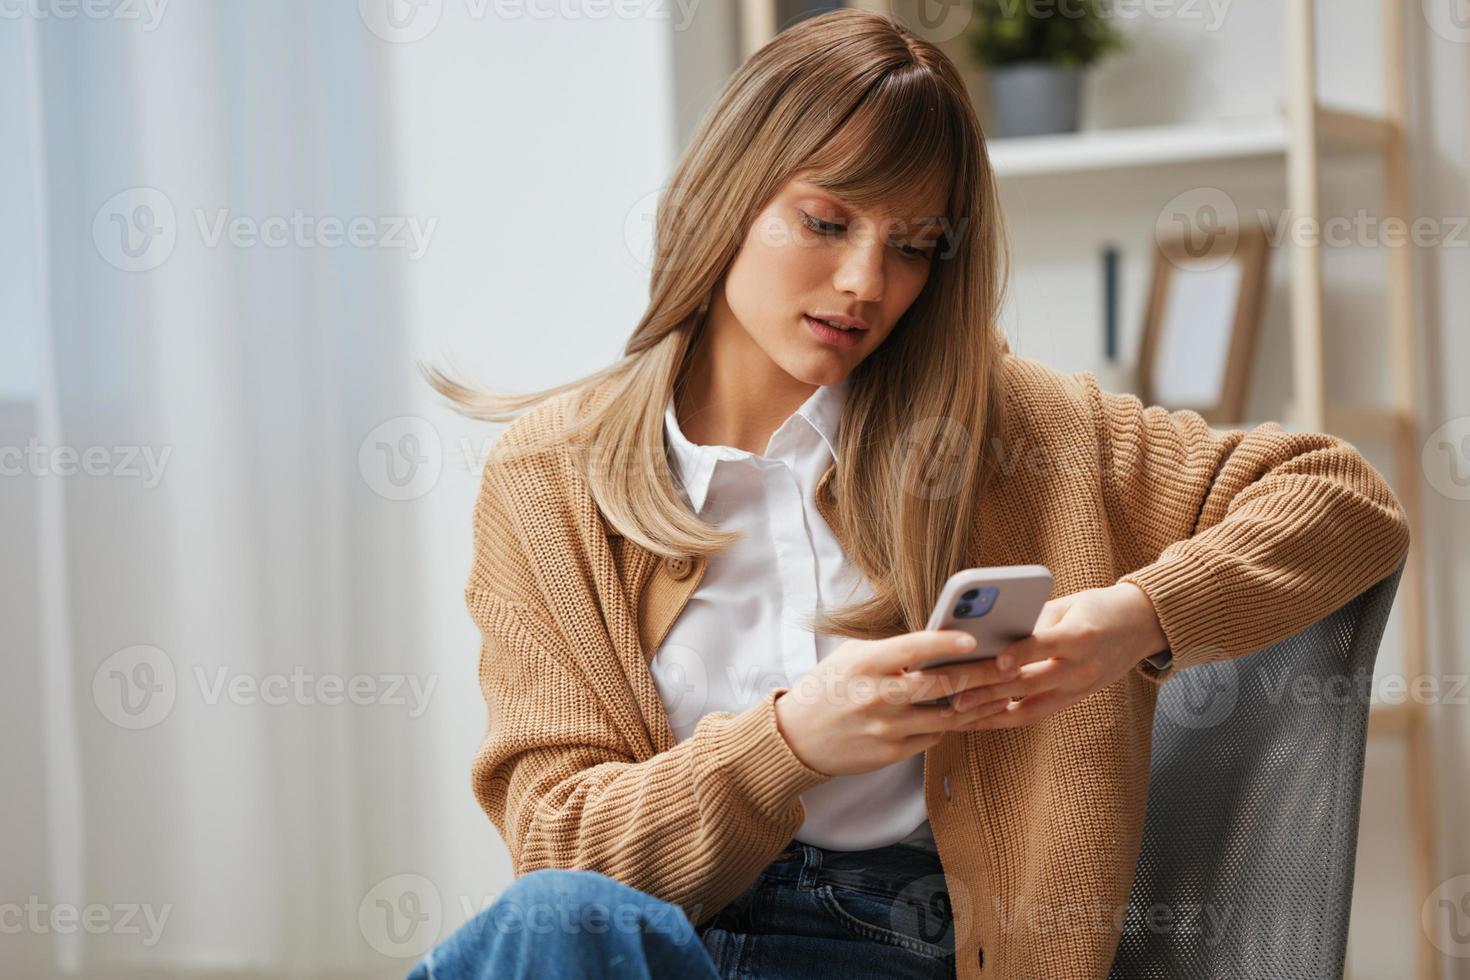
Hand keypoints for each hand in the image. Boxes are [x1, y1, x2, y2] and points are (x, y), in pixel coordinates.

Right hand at [773, 629, 1020, 776]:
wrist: (797, 737)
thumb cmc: (827, 688)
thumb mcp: (852, 657)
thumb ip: (892, 651)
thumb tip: (939, 642)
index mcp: (865, 664)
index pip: (914, 648)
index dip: (946, 642)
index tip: (974, 638)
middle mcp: (877, 696)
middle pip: (941, 684)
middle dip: (980, 674)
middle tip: (1008, 665)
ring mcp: (886, 728)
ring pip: (945, 716)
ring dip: (977, 705)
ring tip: (1002, 693)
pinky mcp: (891, 753)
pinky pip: (932, 738)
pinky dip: (951, 725)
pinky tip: (971, 714)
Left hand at [900, 582, 1167, 730]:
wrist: (1140, 627)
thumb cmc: (1097, 608)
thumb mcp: (1067, 604)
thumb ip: (1033, 621)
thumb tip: (991, 634)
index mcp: (1081, 636)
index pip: (1046, 646)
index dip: (1021, 654)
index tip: (996, 661)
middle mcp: (1081, 667)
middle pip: (1030, 682)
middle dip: (990, 691)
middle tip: (955, 695)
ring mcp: (1079, 689)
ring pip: (1030, 708)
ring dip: (992, 713)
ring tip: (959, 716)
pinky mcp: (1074, 700)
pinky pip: (1036, 714)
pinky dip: (1006, 718)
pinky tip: (980, 720)